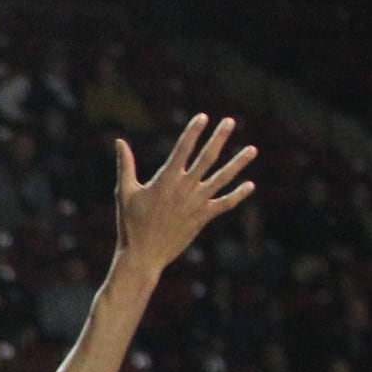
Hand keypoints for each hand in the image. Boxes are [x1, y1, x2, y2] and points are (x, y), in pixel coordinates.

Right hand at [113, 113, 255, 276]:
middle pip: (207, 157)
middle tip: (230, 121)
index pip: (183, 149)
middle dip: (219, 138)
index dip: (193, 131)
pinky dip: (238, 194)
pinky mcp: (203, 217)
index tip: (203, 117)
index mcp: (165, 179)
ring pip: (223, 178)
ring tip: (252, 150)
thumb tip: (119, 141)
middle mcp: (185, 188)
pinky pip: (225, 203)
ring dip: (238, 163)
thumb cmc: (130, 223)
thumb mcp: (124, 192)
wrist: (143, 254)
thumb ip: (125, 165)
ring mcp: (196, 203)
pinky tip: (250, 185)